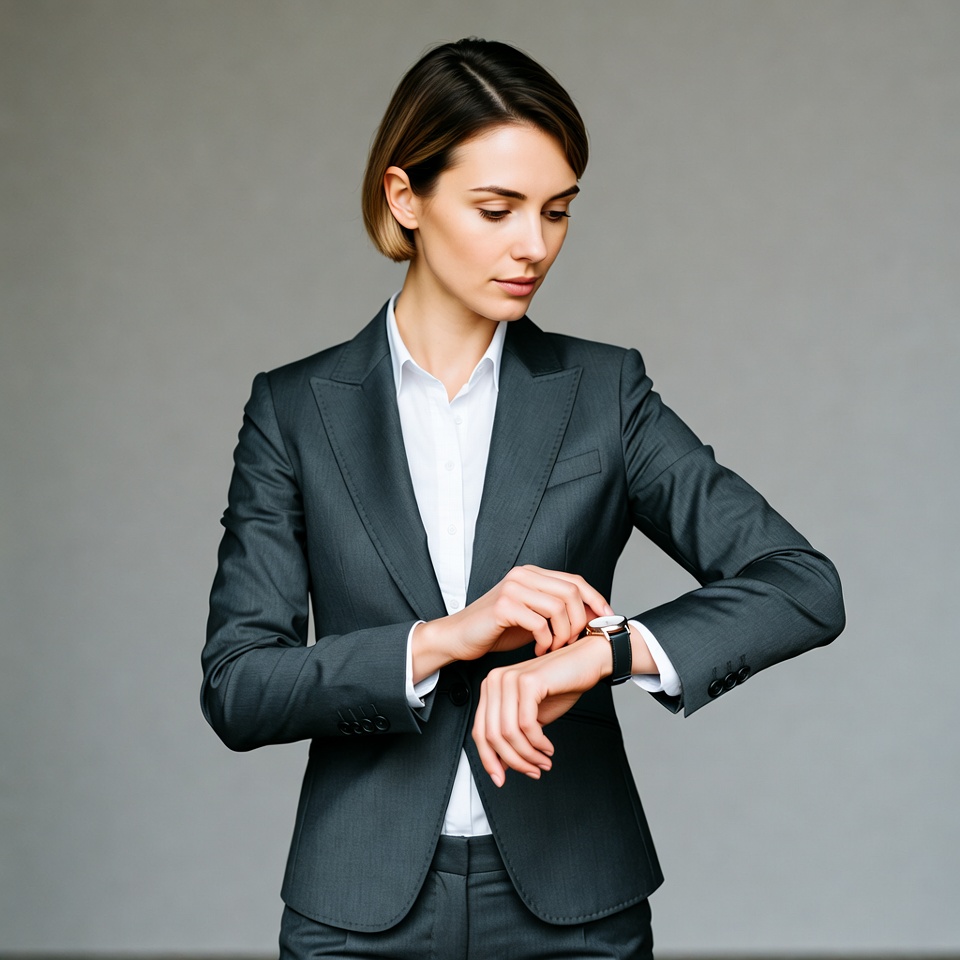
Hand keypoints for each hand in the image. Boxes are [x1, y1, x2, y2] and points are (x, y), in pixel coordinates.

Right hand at [411, 565, 611, 682]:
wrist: (459, 637)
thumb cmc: (496, 629)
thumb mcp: (532, 617)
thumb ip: (556, 611)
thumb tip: (593, 617)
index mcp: (531, 574)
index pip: (575, 581)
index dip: (596, 600)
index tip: (606, 621)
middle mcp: (522, 576)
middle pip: (571, 593)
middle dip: (580, 621)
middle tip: (572, 642)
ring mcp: (512, 589)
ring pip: (558, 608)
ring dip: (563, 634)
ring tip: (554, 648)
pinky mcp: (503, 606)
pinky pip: (539, 623)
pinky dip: (546, 641)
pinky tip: (539, 650)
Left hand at [472, 634, 611, 786]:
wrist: (585, 661)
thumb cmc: (559, 685)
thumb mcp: (530, 716)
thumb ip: (513, 736)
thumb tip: (501, 764)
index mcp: (490, 688)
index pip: (479, 731)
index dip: (489, 760)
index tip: (501, 779)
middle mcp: (495, 681)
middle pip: (492, 735)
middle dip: (513, 761)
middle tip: (531, 771)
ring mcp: (510, 679)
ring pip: (509, 733)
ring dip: (528, 755)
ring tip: (543, 761)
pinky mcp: (528, 682)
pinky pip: (527, 724)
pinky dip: (538, 742)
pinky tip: (548, 747)